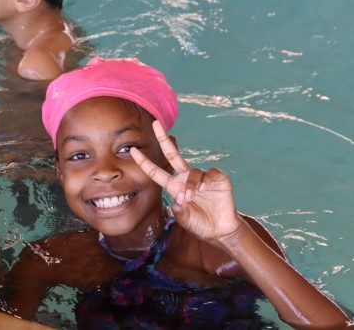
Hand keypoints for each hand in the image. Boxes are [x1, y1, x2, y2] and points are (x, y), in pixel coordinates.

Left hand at [130, 120, 242, 242]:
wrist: (220, 230)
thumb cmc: (200, 224)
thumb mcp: (185, 220)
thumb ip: (179, 212)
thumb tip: (178, 199)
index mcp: (175, 187)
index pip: (157, 172)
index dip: (144, 162)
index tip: (133, 151)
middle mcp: (186, 178)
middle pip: (173, 154)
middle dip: (164, 139)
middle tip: (156, 124)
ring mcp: (202, 177)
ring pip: (192, 172)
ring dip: (190, 185)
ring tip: (191, 197)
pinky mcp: (218, 178)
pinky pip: (209, 173)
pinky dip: (205, 181)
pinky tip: (204, 189)